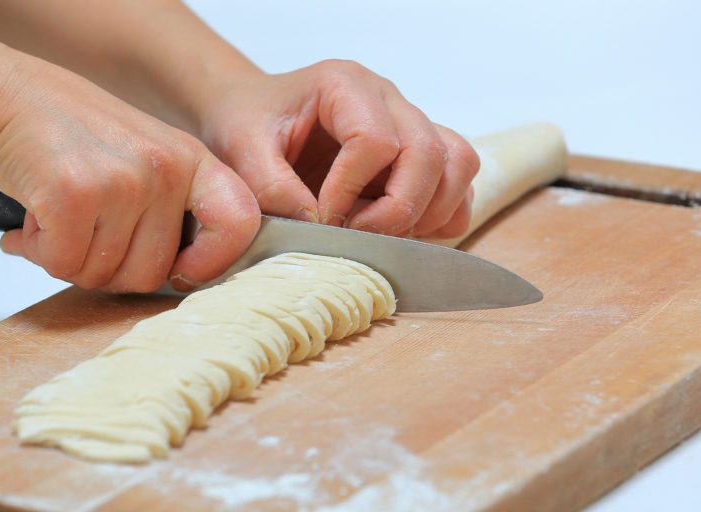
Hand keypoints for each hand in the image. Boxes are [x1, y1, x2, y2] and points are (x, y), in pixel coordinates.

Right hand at [0, 53, 259, 291]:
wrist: (2, 96)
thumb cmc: (68, 134)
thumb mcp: (142, 157)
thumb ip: (168, 210)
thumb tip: (181, 279)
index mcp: (190, 160)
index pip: (240, 223)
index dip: (212, 262)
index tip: (179, 271)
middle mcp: (165, 169)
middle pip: (151, 274)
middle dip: (107, 270)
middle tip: (81, 238)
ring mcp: (123, 182)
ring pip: (103, 275)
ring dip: (68, 259)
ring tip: (55, 218)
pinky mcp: (75, 195)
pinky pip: (64, 264)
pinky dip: (40, 252)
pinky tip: (32, 222)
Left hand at [198, 60, 479, 238]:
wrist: (253, 116)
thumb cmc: (248, 125)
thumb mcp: (241, 150)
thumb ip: (272, 188)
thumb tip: (318, 226)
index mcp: (345, 85)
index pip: (376, 140)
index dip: (351, 190)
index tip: (321, 217)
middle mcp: (389, 99)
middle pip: (428, 154)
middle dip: (396, 210)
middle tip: (355, 236)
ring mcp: (411, 124)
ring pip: (458, 164)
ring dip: (427, 213)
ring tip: (378, 235)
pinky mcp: (421, 154)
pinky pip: (459, 184)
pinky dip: (440, 216)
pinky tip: (398, 232)